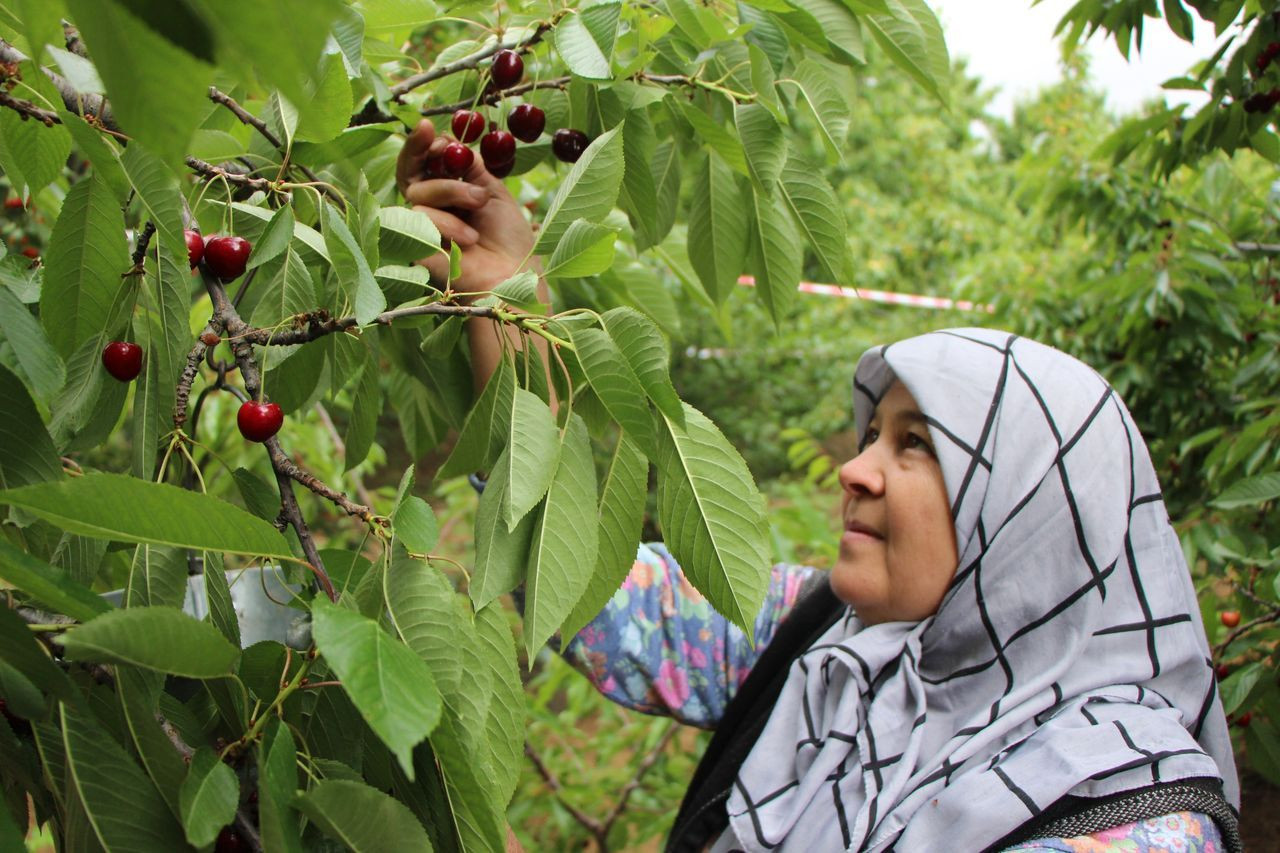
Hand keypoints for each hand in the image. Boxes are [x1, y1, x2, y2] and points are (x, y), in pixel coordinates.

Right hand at [396, 119, 536, 297]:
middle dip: (415, 148)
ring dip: (452, 191)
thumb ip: (470, 167)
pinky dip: (447, 222)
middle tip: (424, 131)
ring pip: (418, 189)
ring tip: (479, 205)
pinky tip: (469, 238)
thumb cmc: (508, 239)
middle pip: (408, 171)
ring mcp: (421, 227)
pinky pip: (420, 216)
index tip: (431, 128)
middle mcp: (433, 208)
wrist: (513, 274)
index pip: (428, 162)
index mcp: (451, 193)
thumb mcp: (493, 192)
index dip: (425, 143)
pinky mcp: (415, 246)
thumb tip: (449, 140)